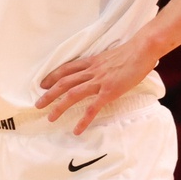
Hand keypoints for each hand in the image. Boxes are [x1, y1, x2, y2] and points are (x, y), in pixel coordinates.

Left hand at [37, 36, 157, 133]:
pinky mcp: (109, 91)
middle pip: (63, 82)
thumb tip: (102, 70)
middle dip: (49, 94)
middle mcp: (91, 71)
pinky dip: (83, 120)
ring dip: (59, 107)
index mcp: (91, 62)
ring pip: (72, 94)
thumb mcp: (110, 56)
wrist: (142, 49)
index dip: (52, 76)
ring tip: (50, 118)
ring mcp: (99, 81)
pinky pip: (92, 108)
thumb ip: (102, 65)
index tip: (42, 84)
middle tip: (38, 105)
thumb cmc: (131, 52)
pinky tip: (77, 130)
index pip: (66, 69)